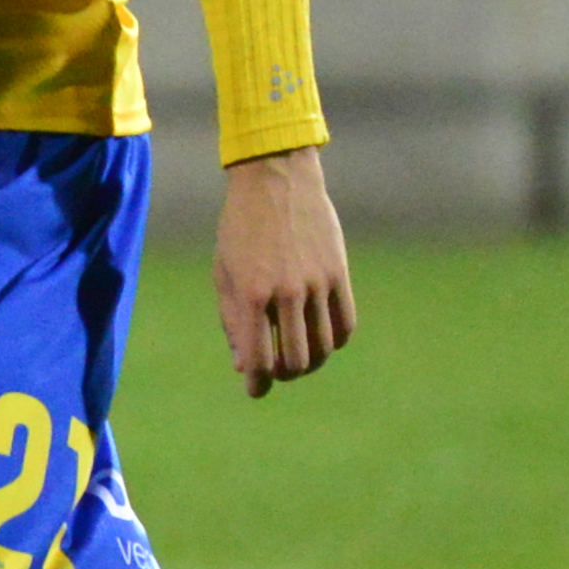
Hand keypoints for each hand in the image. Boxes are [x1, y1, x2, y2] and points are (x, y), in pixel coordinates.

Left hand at [214, 147, 356, 396]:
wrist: (274, 179)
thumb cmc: (240, 227)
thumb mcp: (224, 272)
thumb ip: (232, 320)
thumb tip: (242, 367)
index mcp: (251, 293)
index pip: (259, 358)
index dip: (257, 383)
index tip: (255, 389)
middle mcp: (286, 293)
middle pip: (295, 361)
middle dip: (284, 375)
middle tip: (276, 372)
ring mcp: (317, 283)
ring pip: (323, 348)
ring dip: (311, 363)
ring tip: (298, 359)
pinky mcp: (339, 274)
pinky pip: (345, 325)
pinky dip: (334, 342)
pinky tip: (321, 340)